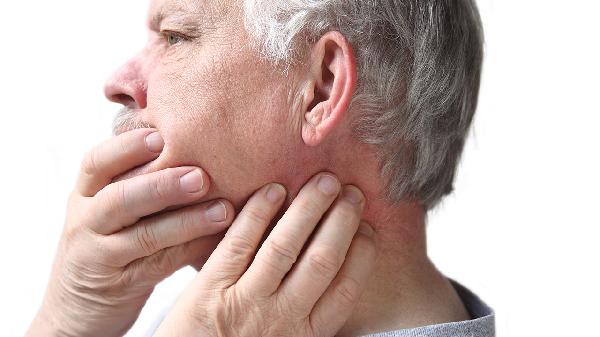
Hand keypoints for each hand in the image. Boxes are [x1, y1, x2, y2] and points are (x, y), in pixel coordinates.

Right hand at [27, 129, 234, 336]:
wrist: (76, 306)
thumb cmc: (106, 241)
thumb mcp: (106, 207)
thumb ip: (134, 177)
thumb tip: (185, 139)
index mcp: (84, 193)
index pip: (97, 162)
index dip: (127, 147)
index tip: (161, 136)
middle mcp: (86, 221)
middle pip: (120, 199)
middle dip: (162, 185)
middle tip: (201, 176)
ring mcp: (99, 255)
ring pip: (144, 236)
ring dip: (186, 222)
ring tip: (223, 210)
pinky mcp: (119, 285)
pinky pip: (159, 266)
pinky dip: (190, 251)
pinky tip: (217, 240)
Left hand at [154, 173, 376, 336]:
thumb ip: (311, 317)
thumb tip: (341, 273)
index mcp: (305, 335)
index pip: (345, 288)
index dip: (361, 252)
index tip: (368, 226)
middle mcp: (281, 318)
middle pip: (322, 259)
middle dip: (342, 221)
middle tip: (352, 191)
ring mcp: (244, 301)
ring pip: (284, 246)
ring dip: (308, 208)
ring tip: (324, 180)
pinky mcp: (209, 288)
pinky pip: (238, 243)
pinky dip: (257, 213)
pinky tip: (274, 190)